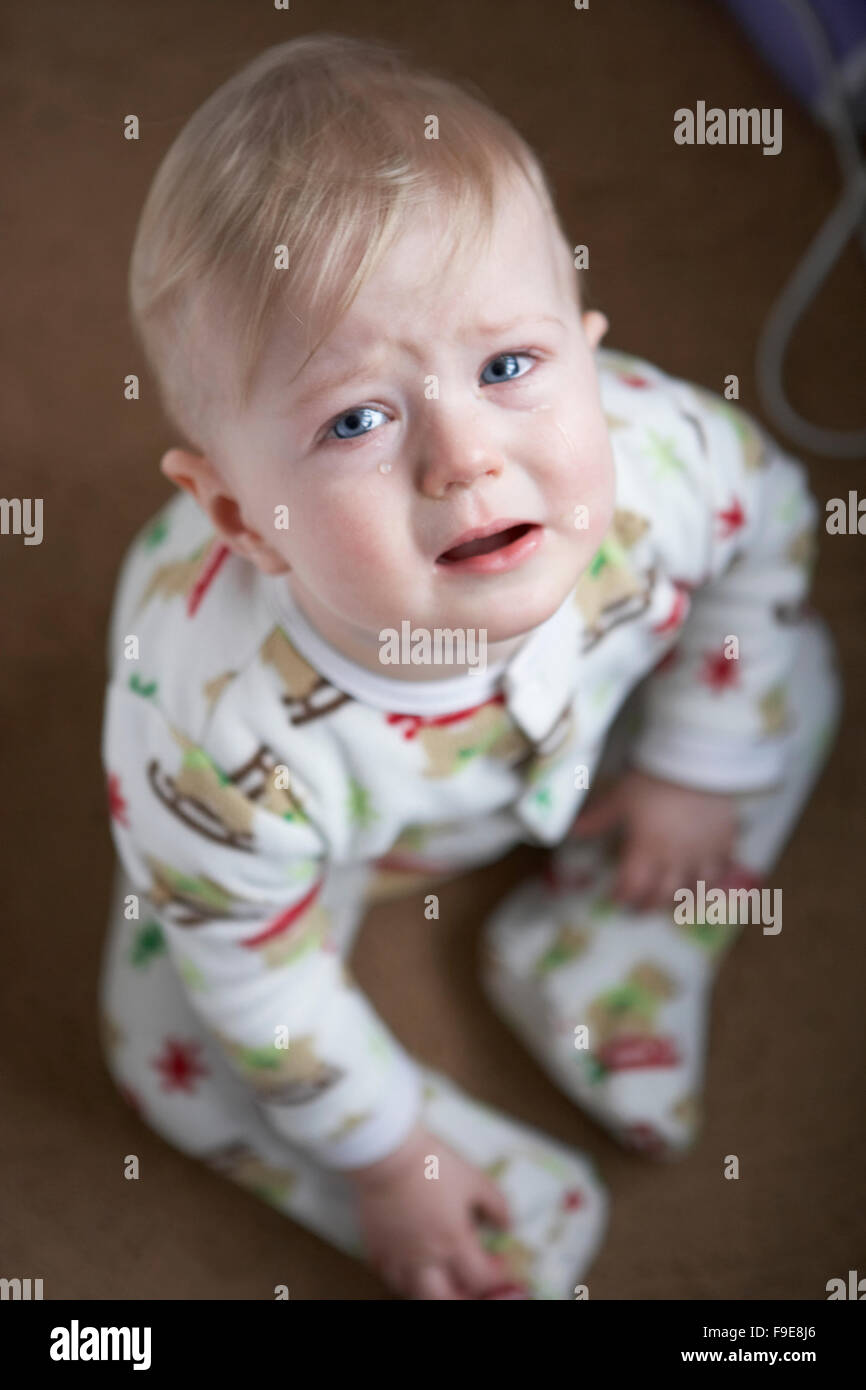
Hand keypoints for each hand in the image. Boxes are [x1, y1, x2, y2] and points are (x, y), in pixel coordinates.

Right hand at [346, 1121, 514, 1299]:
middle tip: (472, 1286)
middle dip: (464, 1297)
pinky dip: (402, 1277)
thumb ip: (496, 1205)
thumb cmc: (431, 1163)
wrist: (386, 1153)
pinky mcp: (375, 1247)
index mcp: (453, 1243)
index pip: (480, 1279)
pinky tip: (409, 1265)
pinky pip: (388, 1275)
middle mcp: (425, 1258)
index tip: (500, 1264)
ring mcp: (397, 1257)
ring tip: (441, 1278)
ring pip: (413, 1293)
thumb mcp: (474, 1178)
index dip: (496, 1277)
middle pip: (445, 1299)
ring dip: (432, 1291)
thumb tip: (507, 1225)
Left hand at [571, 768, 737, 910]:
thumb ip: (597, 819)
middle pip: (662, 895)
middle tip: (640, 905)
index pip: (633, 887)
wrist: (698, 762)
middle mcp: (675, 861)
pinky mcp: (726, 843)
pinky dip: (712, 879)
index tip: (616, 896)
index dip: (623, 896)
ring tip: (672, 898)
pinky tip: (706, 878)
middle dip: (648, 904)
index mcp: (647, 852)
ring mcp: (703, 855)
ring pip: (694, 889)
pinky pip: (721, 870)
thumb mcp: (619, 798)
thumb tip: (569, 832)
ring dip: (681, 898)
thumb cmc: (653, 780)